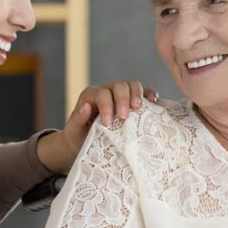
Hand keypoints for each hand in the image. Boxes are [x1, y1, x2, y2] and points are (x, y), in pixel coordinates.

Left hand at [37, 80, 158, 173]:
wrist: (86, 142)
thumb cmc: (79, 136)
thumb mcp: (73, 130)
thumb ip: (77, 119)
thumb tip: (86, 106)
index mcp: (91, 95)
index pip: (102, 93)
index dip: (106, 106)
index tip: (108, 124)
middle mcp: (107, 90)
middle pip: (119, 85)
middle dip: (123, 99)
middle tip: (124, 117)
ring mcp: (121, 95)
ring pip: (132, 85)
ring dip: (137, 95)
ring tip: (138, 108)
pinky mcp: (133, 101)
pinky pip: (145, 92)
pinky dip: (150, 94)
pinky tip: (154, 102)